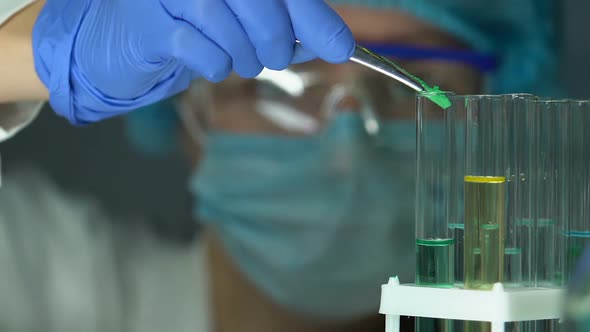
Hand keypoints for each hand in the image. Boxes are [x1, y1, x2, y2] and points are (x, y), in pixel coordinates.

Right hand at [33, 0, 354, 123]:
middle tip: (273, 57)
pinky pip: (197, 46)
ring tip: (239, 61)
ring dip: (243, 54)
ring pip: (223, 20)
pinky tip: (212, 64)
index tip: (342, 48)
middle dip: (276, 38)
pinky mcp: (146, 20)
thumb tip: (338, 43)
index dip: (314, 17)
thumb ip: (289, 23)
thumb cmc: (192, 23)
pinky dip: (214, 63)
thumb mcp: (246, 19)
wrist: (124, 37)